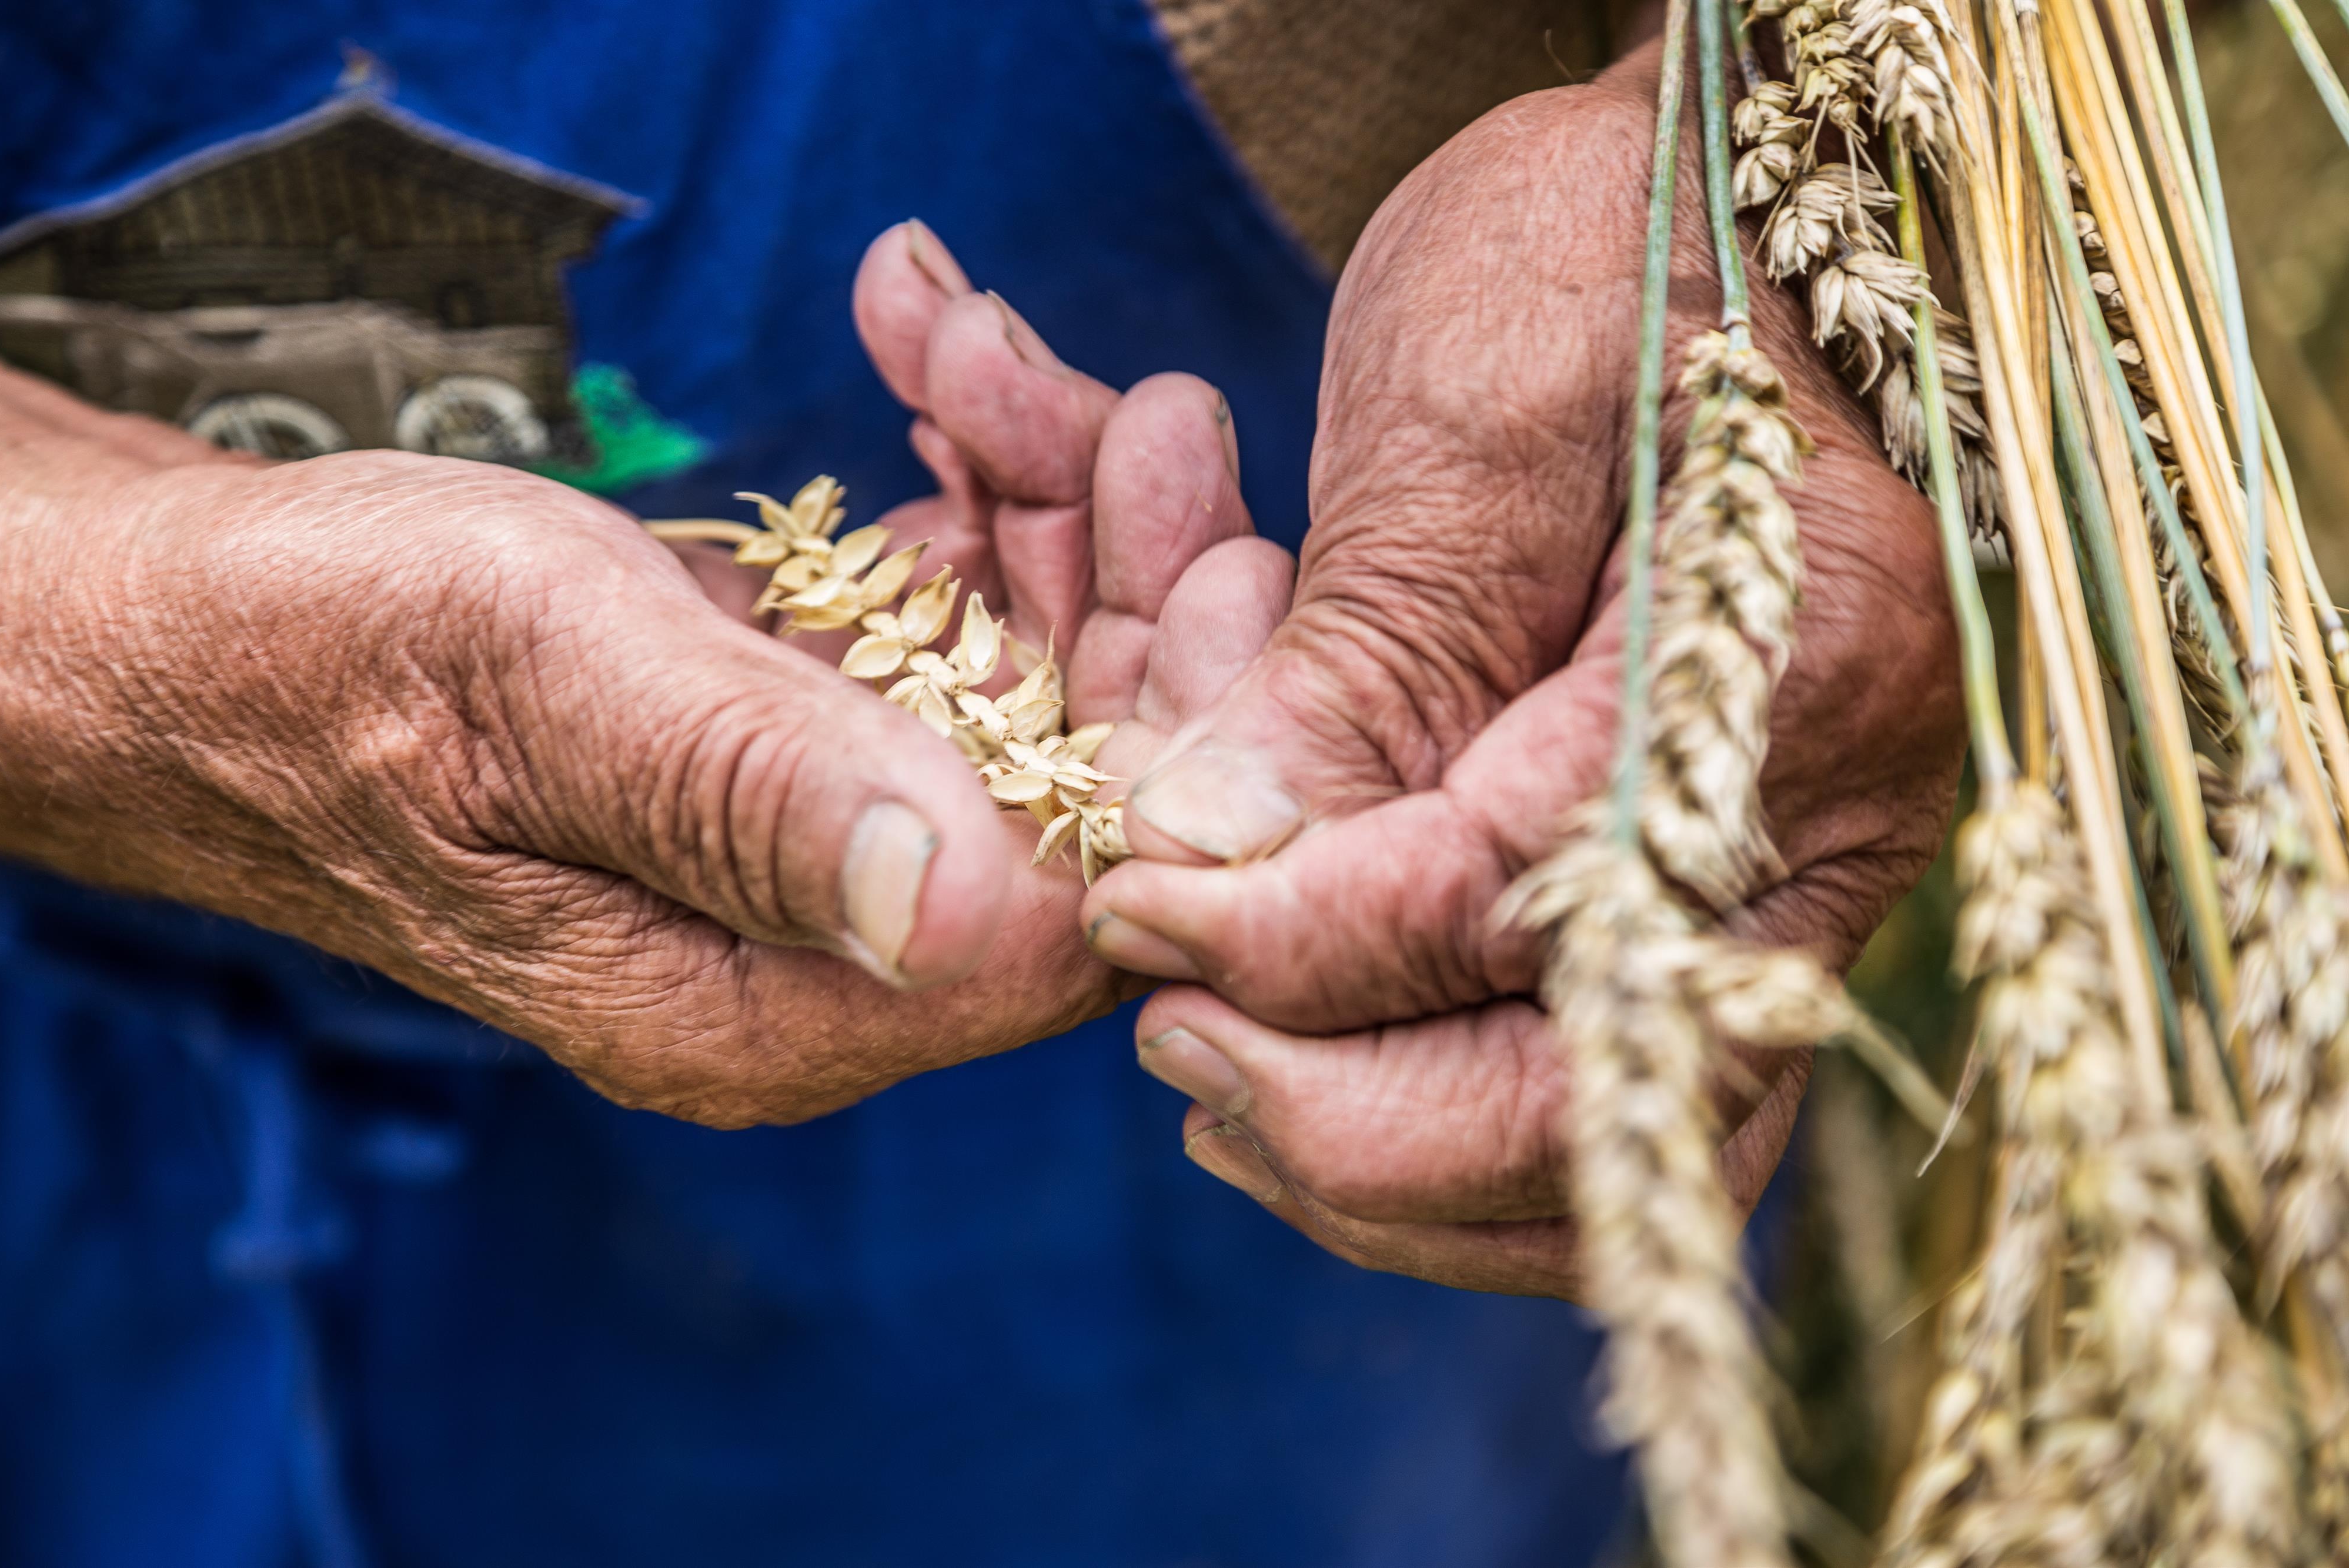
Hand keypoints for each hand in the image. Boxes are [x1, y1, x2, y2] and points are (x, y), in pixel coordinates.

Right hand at [0, 222, 1288, 1127]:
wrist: (217, 624)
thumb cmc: (332, 650)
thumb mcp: (538, 684)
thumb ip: (739, 792)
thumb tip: (945, 902)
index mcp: (771, 1008)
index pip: (1076, 916)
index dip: (1181, 743)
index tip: (1215, 554)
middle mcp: (828, 958)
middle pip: (1088, 795)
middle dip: (1135, 588)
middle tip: (1139, 412)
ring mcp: (828, 851)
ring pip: (1039, 689)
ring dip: (1048, 506)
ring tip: (975, 344)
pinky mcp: (812, 749)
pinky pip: (954, 636)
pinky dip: (965, 505)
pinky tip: (933, 389)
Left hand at [1078, 44, 1964, 1292]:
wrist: (1720, 215)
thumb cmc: (1611, 248)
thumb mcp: (1472, 403)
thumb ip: (1363, 659)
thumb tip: (1208, 868)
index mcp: (1793, 668)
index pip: (1503, 901)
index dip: (1289, 938)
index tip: (1127, 899)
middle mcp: (1829, 816)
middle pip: (1585, 1101)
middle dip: (1338, 1107)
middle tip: (1161, 1024)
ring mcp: (1788, 878)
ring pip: (1597, 1151)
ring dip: (1381, 1156)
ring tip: (1209, 1058)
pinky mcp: (1720, 894)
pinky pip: (1596, 1100)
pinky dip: (1437, 1131)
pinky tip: (1298, 1052)